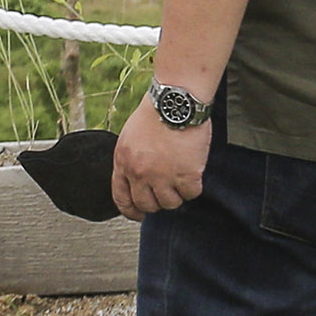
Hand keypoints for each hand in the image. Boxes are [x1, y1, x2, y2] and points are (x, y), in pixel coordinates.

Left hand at [109, 99, 212, 220]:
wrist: (175, 101)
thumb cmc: (156, 112)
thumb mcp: (130, 136)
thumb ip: (131, 160)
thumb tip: (136, 179)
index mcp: (123, 162)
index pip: (121, 198)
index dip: (131, 210)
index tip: (138, 214)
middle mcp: (140, 173)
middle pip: (147, 205)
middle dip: (157, 202)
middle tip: (166, 191)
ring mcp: (163, 176)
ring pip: (170, 203)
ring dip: (177, 194)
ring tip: (181, 177)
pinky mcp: (186, 175)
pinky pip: (191, 193)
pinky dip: (193, 186)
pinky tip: (193, 171)